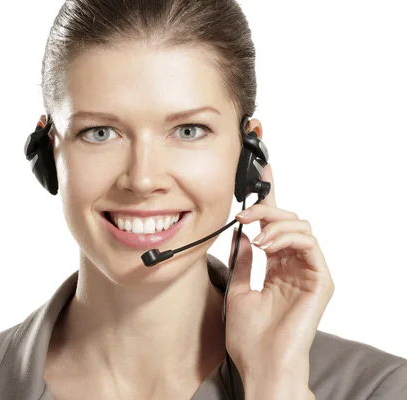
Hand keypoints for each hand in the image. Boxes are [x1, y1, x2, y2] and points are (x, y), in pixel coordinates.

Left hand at [225, 163, 334, 384]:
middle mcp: (294, 265)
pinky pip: (309, 243)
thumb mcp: (237, 289)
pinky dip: (286, 236)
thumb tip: (240, 233)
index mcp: (276, 266)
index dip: (269, 198)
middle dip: (265, 208)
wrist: (261, 363)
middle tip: (242, 212)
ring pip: (300, 226)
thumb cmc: (250, 335)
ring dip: (274, 222)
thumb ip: (242, 260)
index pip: (275, 225)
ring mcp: (309, 271)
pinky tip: (265, 245)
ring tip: (253, 233)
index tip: (260, 173)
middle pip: (287, 220)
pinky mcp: (320, 280)